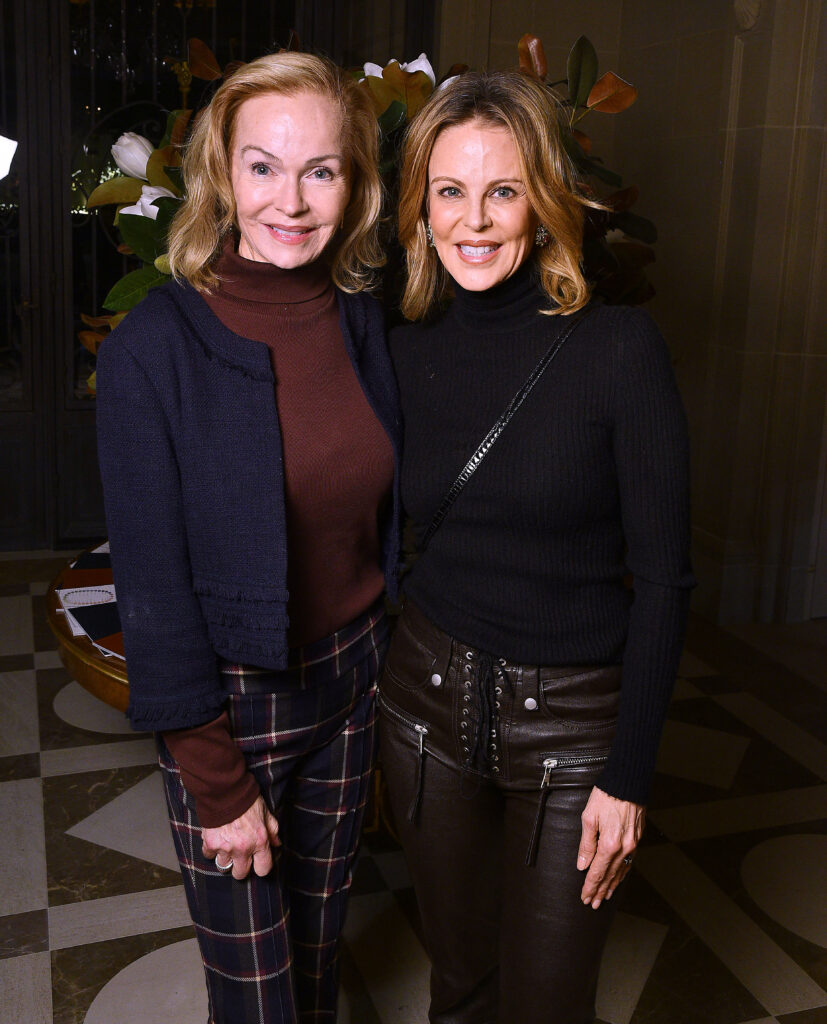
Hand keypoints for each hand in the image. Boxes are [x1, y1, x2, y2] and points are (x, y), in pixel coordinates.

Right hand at [201, 795, 280, 880]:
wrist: (226, 790)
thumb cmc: (247, 800)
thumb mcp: (266, 813)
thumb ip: (272, 831)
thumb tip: (277, 844)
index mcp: (260, 842)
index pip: (263, 869)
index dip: (260, 866)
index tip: (257, 861)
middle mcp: (243, 848)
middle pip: (240, 874)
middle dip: (240, 867)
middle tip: (239, 856)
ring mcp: (226, 848)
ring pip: (223, 867)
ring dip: (225, 858)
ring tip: (227, 845)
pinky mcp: (211, 843)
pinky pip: (209, 855)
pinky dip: (211, 849)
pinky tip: (216, 839)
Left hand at [576, 786, 644, 908]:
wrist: (627, 782)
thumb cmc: (606, 796)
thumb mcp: (589, 818)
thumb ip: (586, 844)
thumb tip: (582, 865)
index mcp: (610, 844)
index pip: (598, 872)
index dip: (590, 886)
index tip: (585, 898)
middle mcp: (624, 848)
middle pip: (610, 876)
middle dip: (601, 891)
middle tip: (593, 904)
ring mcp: (633, 844)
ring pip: (622, 871)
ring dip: (613, 885)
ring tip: (605, 897)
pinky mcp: (638, 838)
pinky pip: (630, 862)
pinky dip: (623, 873)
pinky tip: (619, 878)